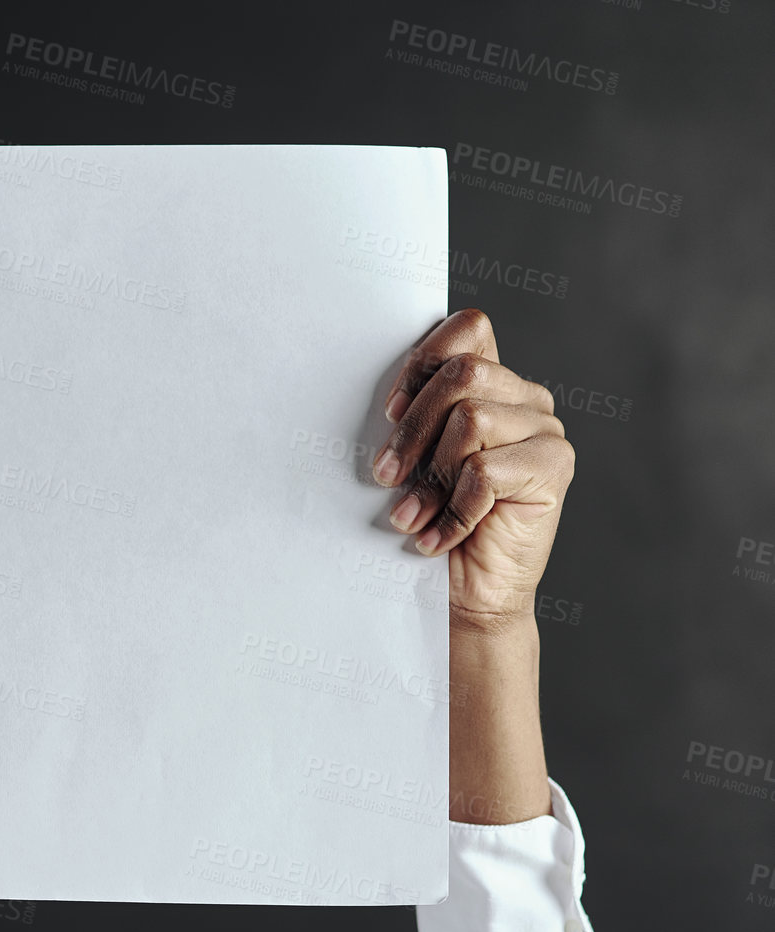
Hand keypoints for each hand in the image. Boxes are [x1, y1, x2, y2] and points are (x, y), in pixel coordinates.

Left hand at [371, 309, 574, 634]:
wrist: (466, 594)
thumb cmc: (431, 520)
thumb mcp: (414, 458)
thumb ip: (415, 414)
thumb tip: (389, 397)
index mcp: (494, 383)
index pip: (469, 330)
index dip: (423, 362)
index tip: (389, 412)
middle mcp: (527, 399)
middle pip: (462, 375)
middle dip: (412, 429)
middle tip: (385, 476)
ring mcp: (546, 431)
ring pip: (471, 419)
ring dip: (429, 476)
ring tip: (410, 516)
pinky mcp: (553, 468)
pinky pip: (484, 470)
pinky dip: (451, 509)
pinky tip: (436, 538)